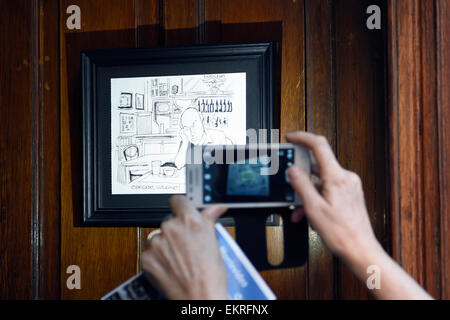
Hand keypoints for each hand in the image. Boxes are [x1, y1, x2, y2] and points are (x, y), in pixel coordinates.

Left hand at [141, 196, 227, 299]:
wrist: (200, 297)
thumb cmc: (211, 274)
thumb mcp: (215, 242)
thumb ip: (210, 219)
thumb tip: (216, 207)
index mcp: (190, 221)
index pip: (178, 200)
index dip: (181, 207)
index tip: (182, 212)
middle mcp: (171, 228)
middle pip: (169, 221)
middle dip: (176, 231)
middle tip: (186, 245)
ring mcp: (157, 243)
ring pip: (158, 237)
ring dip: (165, 245)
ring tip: (179, 259)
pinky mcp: (147, 258)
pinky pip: (150, 252)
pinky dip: (158, 258)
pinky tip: (170, 266)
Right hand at [286, 131, 376, 259]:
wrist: (360, 249)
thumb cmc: (342, 233)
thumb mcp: (314, 208)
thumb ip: (301, 185)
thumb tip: (293, 169)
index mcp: (337, 177)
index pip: (319, 145)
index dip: (303, 138)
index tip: (291, 138)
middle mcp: (346, 178)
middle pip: (317, 164)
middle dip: (300, 175)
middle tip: (289, 182)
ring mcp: (348, 186)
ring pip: (321, 180)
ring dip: (307, 191)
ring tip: (298, 207)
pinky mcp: (349, 194)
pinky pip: (327, 188)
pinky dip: (316, 197)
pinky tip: (308, 212)